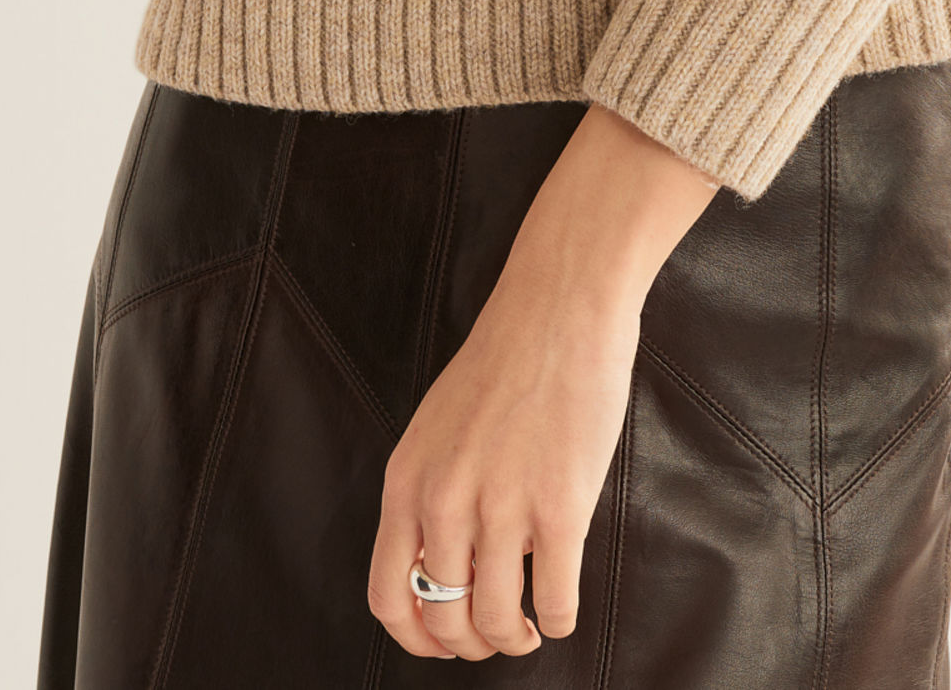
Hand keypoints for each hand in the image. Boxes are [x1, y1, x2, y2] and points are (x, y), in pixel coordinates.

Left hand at [366, 105, 717, 660]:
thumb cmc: (505, 360)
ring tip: (530, 626)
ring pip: (496, 621)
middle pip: (444, 618)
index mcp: (406, 480)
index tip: (443, 643)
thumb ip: (433, 491)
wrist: (558, 306)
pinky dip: (558, 620)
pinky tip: (562, 606)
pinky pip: (554, 601)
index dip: (416, 638)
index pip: (388, 597)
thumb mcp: (438, 427)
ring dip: (516, 639)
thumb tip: (449, 566)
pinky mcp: (560, 506)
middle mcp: (444, 498)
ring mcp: (502, 504)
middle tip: (497, 634)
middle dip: (472, 644)